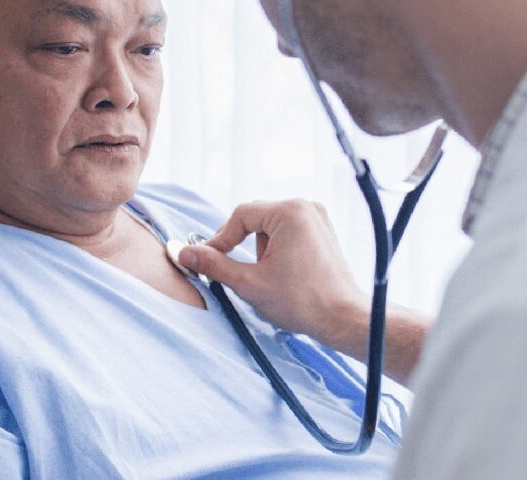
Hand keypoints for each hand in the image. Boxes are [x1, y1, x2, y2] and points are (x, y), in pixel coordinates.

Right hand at [178, 199, 367, 342]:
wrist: (342, 318)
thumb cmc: (302, 302)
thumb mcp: (249, 283)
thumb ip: (214, 265)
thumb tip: (183, 252)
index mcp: (290, 212)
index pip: (240, 215)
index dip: (220, 239)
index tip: (207, 260)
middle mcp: (306, 207)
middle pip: (256, 219)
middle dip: (242, 246)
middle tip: (236, 272)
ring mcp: (317, 218)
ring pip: (271, 227)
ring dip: (261, 250)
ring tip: (271, 279)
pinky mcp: (322, 232)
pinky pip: (288, 233)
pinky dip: (278, 250)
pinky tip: (284, 275)